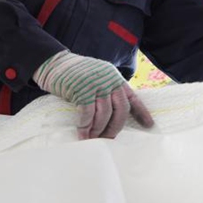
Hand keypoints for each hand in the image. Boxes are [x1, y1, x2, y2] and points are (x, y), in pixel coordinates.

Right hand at [33, 50, 153, 139]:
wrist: (54, 63)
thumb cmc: (74, 75)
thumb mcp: (96, 78)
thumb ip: (106, 91)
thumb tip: (112, 116)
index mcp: (115, 77)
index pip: (132, 96)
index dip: (141, 112)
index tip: (149, 125)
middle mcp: (109, 79)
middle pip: (121, 108)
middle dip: (116, 127)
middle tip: (109, 139)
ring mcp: (96, 84)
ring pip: (104, 113)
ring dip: (99, 129)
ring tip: (93, 139)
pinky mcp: (81, 89)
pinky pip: (88, 113)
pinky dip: (86, 126)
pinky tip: (82, 134)